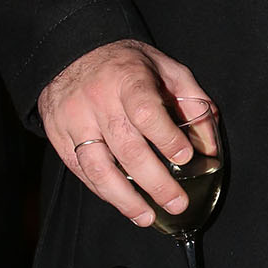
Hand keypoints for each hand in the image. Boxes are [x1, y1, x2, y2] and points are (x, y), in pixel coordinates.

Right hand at [38, 39, 217, 227]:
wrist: (71, 50)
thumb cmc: (125, 63)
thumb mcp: (164, 68)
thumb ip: (191, 101)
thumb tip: (209, 144)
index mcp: (127, 80)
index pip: (146, 113)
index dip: (166, 138)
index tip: (185, 158)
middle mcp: (98, 101)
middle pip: (127, 148)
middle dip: (155, 182)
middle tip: (177, 203)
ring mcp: (74, 120)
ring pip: (98, 167)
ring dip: (124, 198)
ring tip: (146, 217)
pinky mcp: (58, 135)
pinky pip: (80, 170)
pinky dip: (102, 190)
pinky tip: (122, 202)